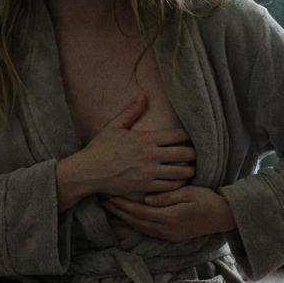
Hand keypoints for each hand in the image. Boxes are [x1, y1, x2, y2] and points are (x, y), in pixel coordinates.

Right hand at [55, 95, 195, 210]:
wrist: (89, 172)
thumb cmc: (100, 148)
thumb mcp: (115, 126)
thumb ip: (132, 111)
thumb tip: (144, 95)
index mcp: (146, 139)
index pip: (178, 136)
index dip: (188, 136)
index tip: (189, 138)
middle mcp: (151, 156)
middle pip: (185, 154)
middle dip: (193, 153)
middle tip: (194, 154)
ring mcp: (150, 173)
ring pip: (181, 172)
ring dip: (188, 169)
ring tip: (190, 168)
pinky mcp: (146, 187)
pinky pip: (170, 187)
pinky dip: (178, 184)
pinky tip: (178, 180)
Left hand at [102, 185, 235, 242]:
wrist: (223, 216)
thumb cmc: (207, 200)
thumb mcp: (188, 192)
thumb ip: (166, 196)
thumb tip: (146, 198)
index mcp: (170, 218)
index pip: (139, 211)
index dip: (123, 204)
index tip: (109, 196)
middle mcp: (166, 230)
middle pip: (136, 221)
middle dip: (118, 212)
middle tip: (103, 200)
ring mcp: (168, 235)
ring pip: (140, 228)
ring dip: (124, 219)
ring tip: (111, 209)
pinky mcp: (170, 236)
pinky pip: (147, 231)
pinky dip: (135, 224)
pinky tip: (127, 218)